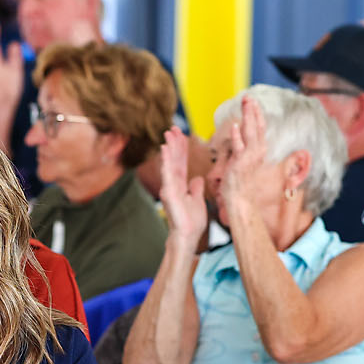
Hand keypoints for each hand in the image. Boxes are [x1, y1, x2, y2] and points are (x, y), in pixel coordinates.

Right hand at [158, 126, 206, 253]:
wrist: (188, 236)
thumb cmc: (192, 222)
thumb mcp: (198, 200)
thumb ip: (196, 188)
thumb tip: (198, 178)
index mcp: (181, 185)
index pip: (181, 163)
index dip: (181, 149)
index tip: (181, 135)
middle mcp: (173, 184)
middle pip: (174, 160)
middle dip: (174, 143)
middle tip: (173, 127)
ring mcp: (170, 188)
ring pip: (169, 163)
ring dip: (169, 147)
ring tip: (168, 133)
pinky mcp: (169, 193)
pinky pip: (167, 173)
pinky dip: (166, 160)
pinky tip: (165, 148)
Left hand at [218, 95, 269, 222]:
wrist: (240, 200)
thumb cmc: (240, 183)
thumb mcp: (243, 160)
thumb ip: (243, 147)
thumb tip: (239, 132)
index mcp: (258, 150)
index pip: (259, 128)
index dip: (256, 114)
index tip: (252, 101)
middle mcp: (257, 152)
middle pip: (257, 126)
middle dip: (253, 110)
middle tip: (248, 96)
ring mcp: (250, 157)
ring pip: (250, 132)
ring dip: (248, 117)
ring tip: (245, 103)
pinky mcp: (241, 163)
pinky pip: (239, 147)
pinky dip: (237, 136)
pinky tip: (234, 125)